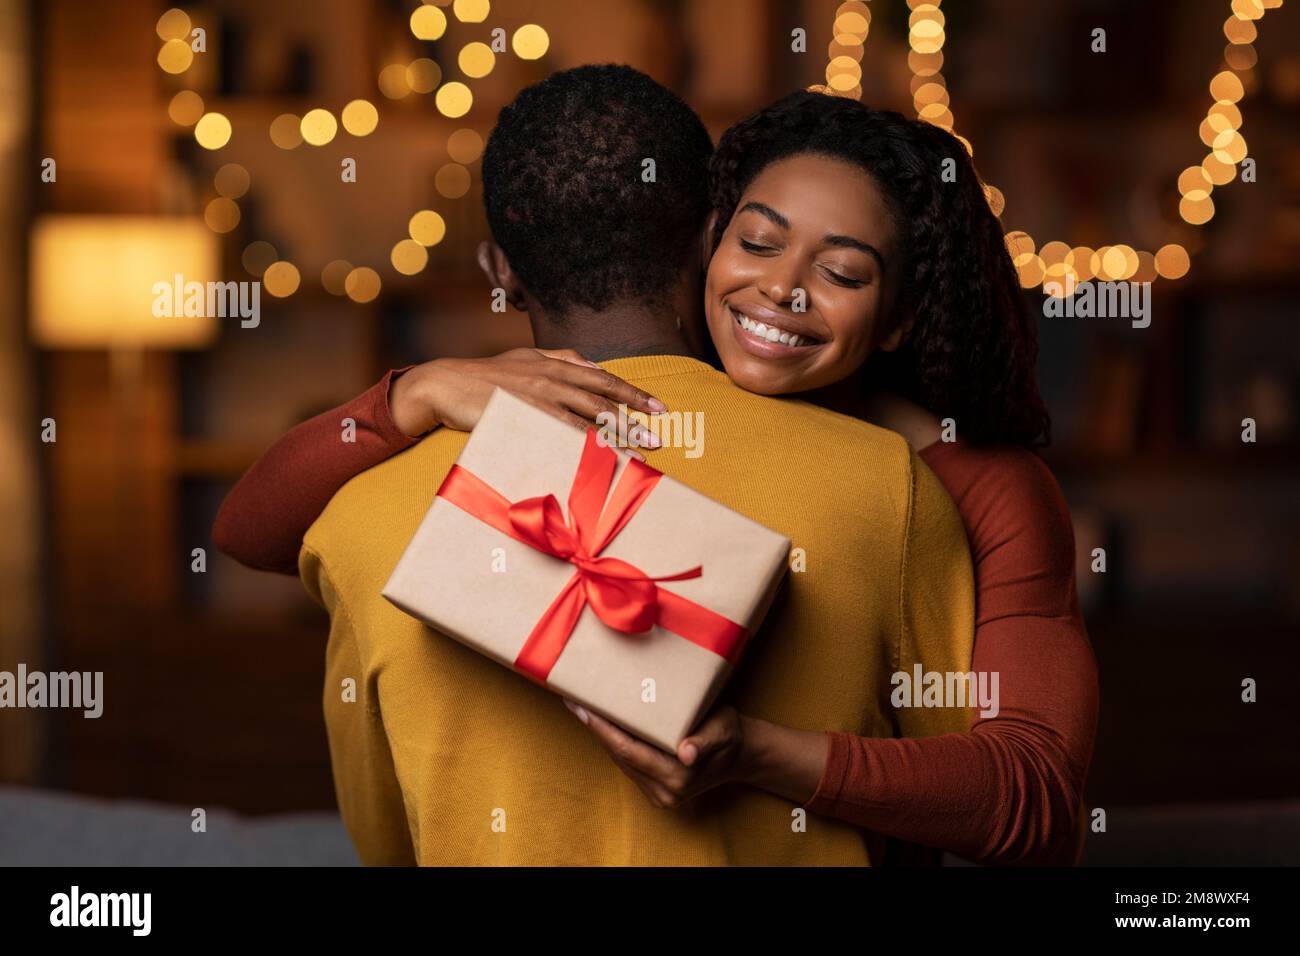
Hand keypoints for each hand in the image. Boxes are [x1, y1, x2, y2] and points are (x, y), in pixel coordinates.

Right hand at [388, 348, 665, 451]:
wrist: (446, 384)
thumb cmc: (486, 375)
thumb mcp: (526, 359)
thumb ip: (561, 359)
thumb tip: (593, 365)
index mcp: (555, 364)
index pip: (603, 379)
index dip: (633, 393)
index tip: (658, 408)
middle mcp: (552, 378)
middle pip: (602, 400)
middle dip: (633, 420)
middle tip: (659, 437)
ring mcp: (538, 397)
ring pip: (586, 419)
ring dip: (616, 438)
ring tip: (640, 456)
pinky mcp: (523, 416)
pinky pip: (560, 434)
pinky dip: (584, 447)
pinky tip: (600, 460)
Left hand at [564, 700, 749, 808]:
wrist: (741, 754)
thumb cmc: (730, 735)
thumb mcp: (723, 730)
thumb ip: (705, 740)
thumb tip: (687, 752)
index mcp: (678, 777)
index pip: (629, 751)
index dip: (603, 730)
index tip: (583, 708)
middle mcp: (665, 791)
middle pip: (620, 756)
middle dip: (596, 729)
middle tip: (574, 701)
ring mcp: (660, 794)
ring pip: (621, 760)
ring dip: (602, 735)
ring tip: (584, 708)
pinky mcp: (656, 790)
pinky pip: (629, 763)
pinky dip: (615, 743)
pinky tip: (603, 723)